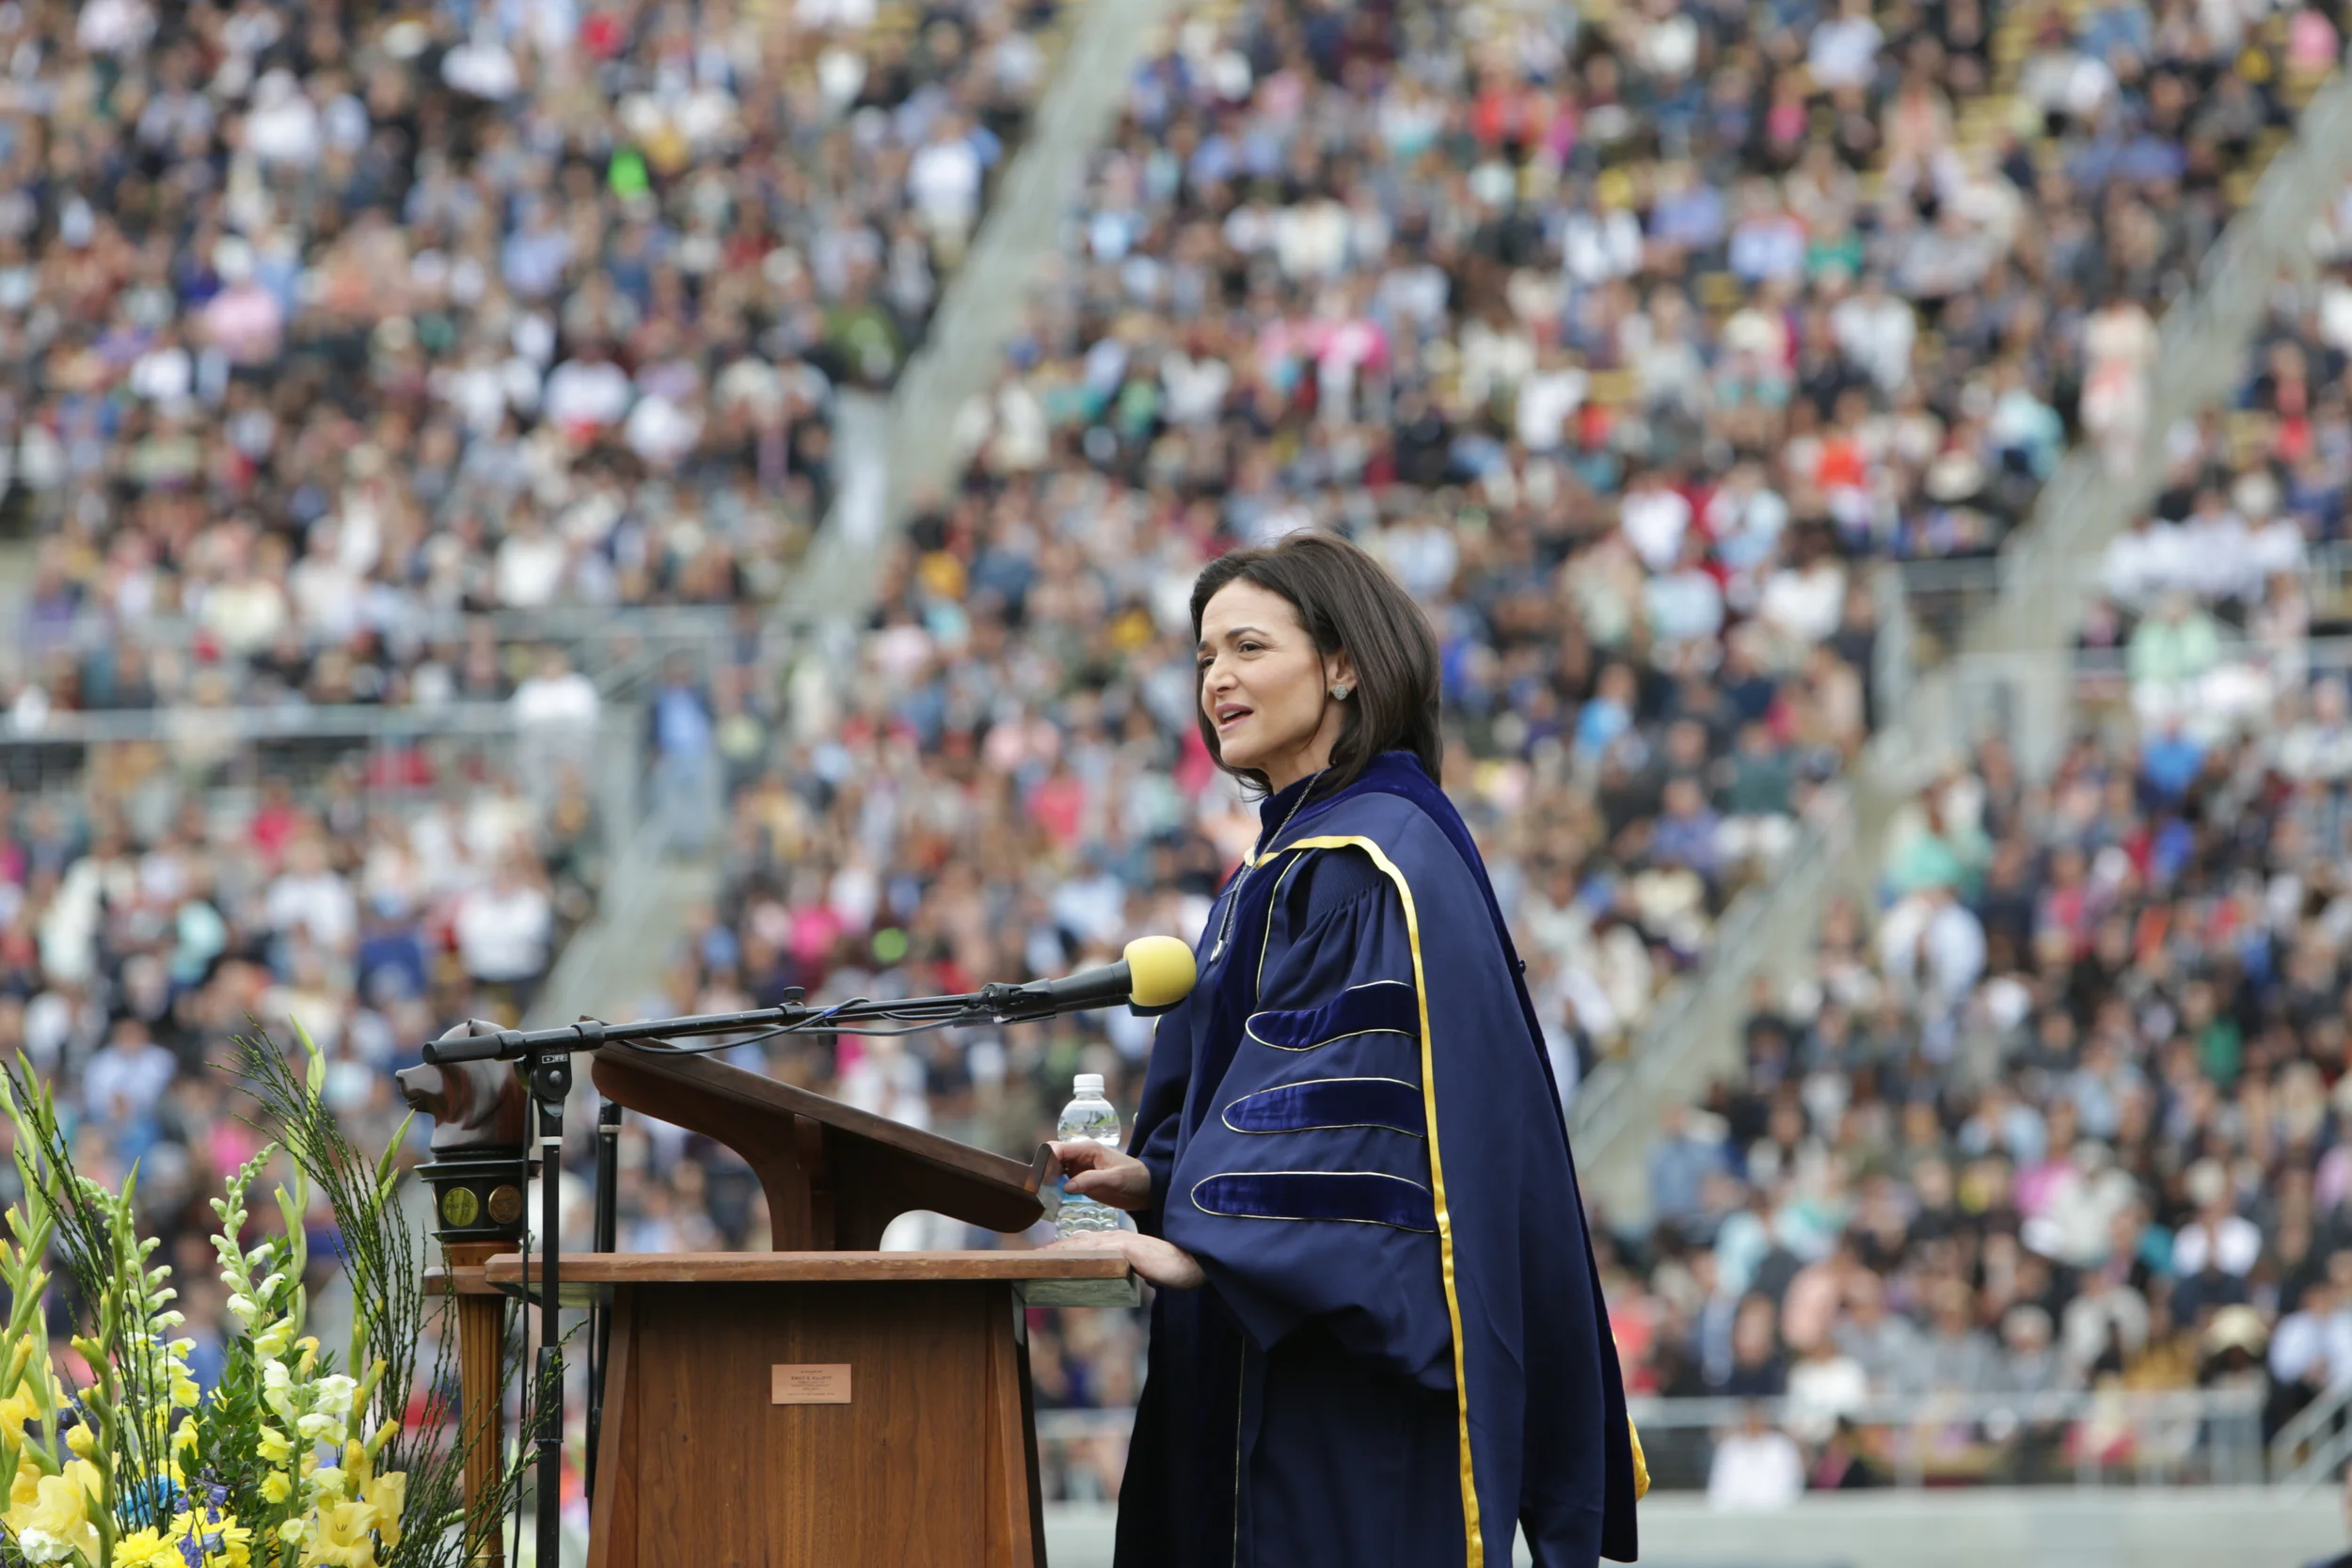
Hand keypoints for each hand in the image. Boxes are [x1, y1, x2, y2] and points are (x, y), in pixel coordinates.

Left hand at [1042, 1229, 1204, 1290]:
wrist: (1191, 1262)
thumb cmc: (1169, 1268)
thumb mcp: (1140, 1271)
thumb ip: (1125, 1272)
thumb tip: (1116, 1282)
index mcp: (1118, 1243)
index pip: (1084, 1245)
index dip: (1062, 1250)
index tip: (1042, 1258)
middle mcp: (1115, 1238)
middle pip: (1076, 1243)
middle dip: (1052, 1250)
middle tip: (1028, 1259)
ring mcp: (1119, 1241)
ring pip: (1079, 1246)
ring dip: (1056, 1253)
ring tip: (1034, 1261)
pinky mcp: (1124, 1248)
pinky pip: (1092, 1252)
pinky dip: (1072, 1255)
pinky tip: (1058, 1262)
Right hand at [1047, 1140, 1153, 1210]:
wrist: (1146, 1189)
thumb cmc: (1134, 1178)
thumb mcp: (1114, 1178)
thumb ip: (1090, 1180)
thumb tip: (1065, 1187)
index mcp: (1087, 1148)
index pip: (1058, 1148)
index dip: (1046, 1159)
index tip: (1040, 1176)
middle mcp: (1079, 1157)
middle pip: (1052, 1158)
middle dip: (1043, 1170)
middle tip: (1038, 1188)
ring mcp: (1079, 1169)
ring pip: (1054, 1170)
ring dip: (1047, 1180)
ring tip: (1042, 1195)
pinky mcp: (1080, 1181)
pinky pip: (1062, 1182)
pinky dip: (1055, 1188)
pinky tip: (1051, 1198)